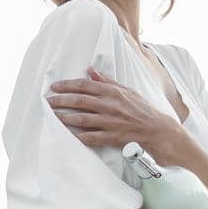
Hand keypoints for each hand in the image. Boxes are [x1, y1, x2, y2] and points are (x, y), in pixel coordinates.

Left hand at [45, 66, 185, 162]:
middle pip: (80, 101)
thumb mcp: (128, 91)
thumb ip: (108, 81)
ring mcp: (111, 122)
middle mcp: (110, 105)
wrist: (159, 131)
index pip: (86, 85)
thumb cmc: (144, 111)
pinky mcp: (113, 137)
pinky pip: (91, 137)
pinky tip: (67, 135)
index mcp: (113, 92)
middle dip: (61, 100)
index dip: (68, 85)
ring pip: (82, 119)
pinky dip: (78, 136)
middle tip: (48, 101)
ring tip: (52, 116)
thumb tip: (91, 71)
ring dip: (65, 117)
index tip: (55, 86)